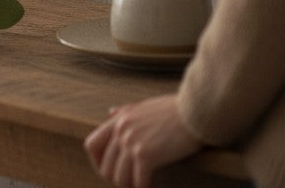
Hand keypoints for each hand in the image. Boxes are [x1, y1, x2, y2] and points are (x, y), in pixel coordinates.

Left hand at [84, 95, 202, 187]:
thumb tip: (110, 112)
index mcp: (118, 119)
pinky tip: (152, 186)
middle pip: (105, 166)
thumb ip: (124, 111)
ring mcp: (131, 143)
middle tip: (128, 183)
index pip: (91, 145)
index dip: (97, 162)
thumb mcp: (142, 106)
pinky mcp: (145, 155)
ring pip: (119, 177)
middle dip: (115, 179)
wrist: (193, 111)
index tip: (108, 170)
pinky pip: (138, 182)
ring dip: (129, 186)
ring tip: (139, 185)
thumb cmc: (172, 109)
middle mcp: (120, 131)